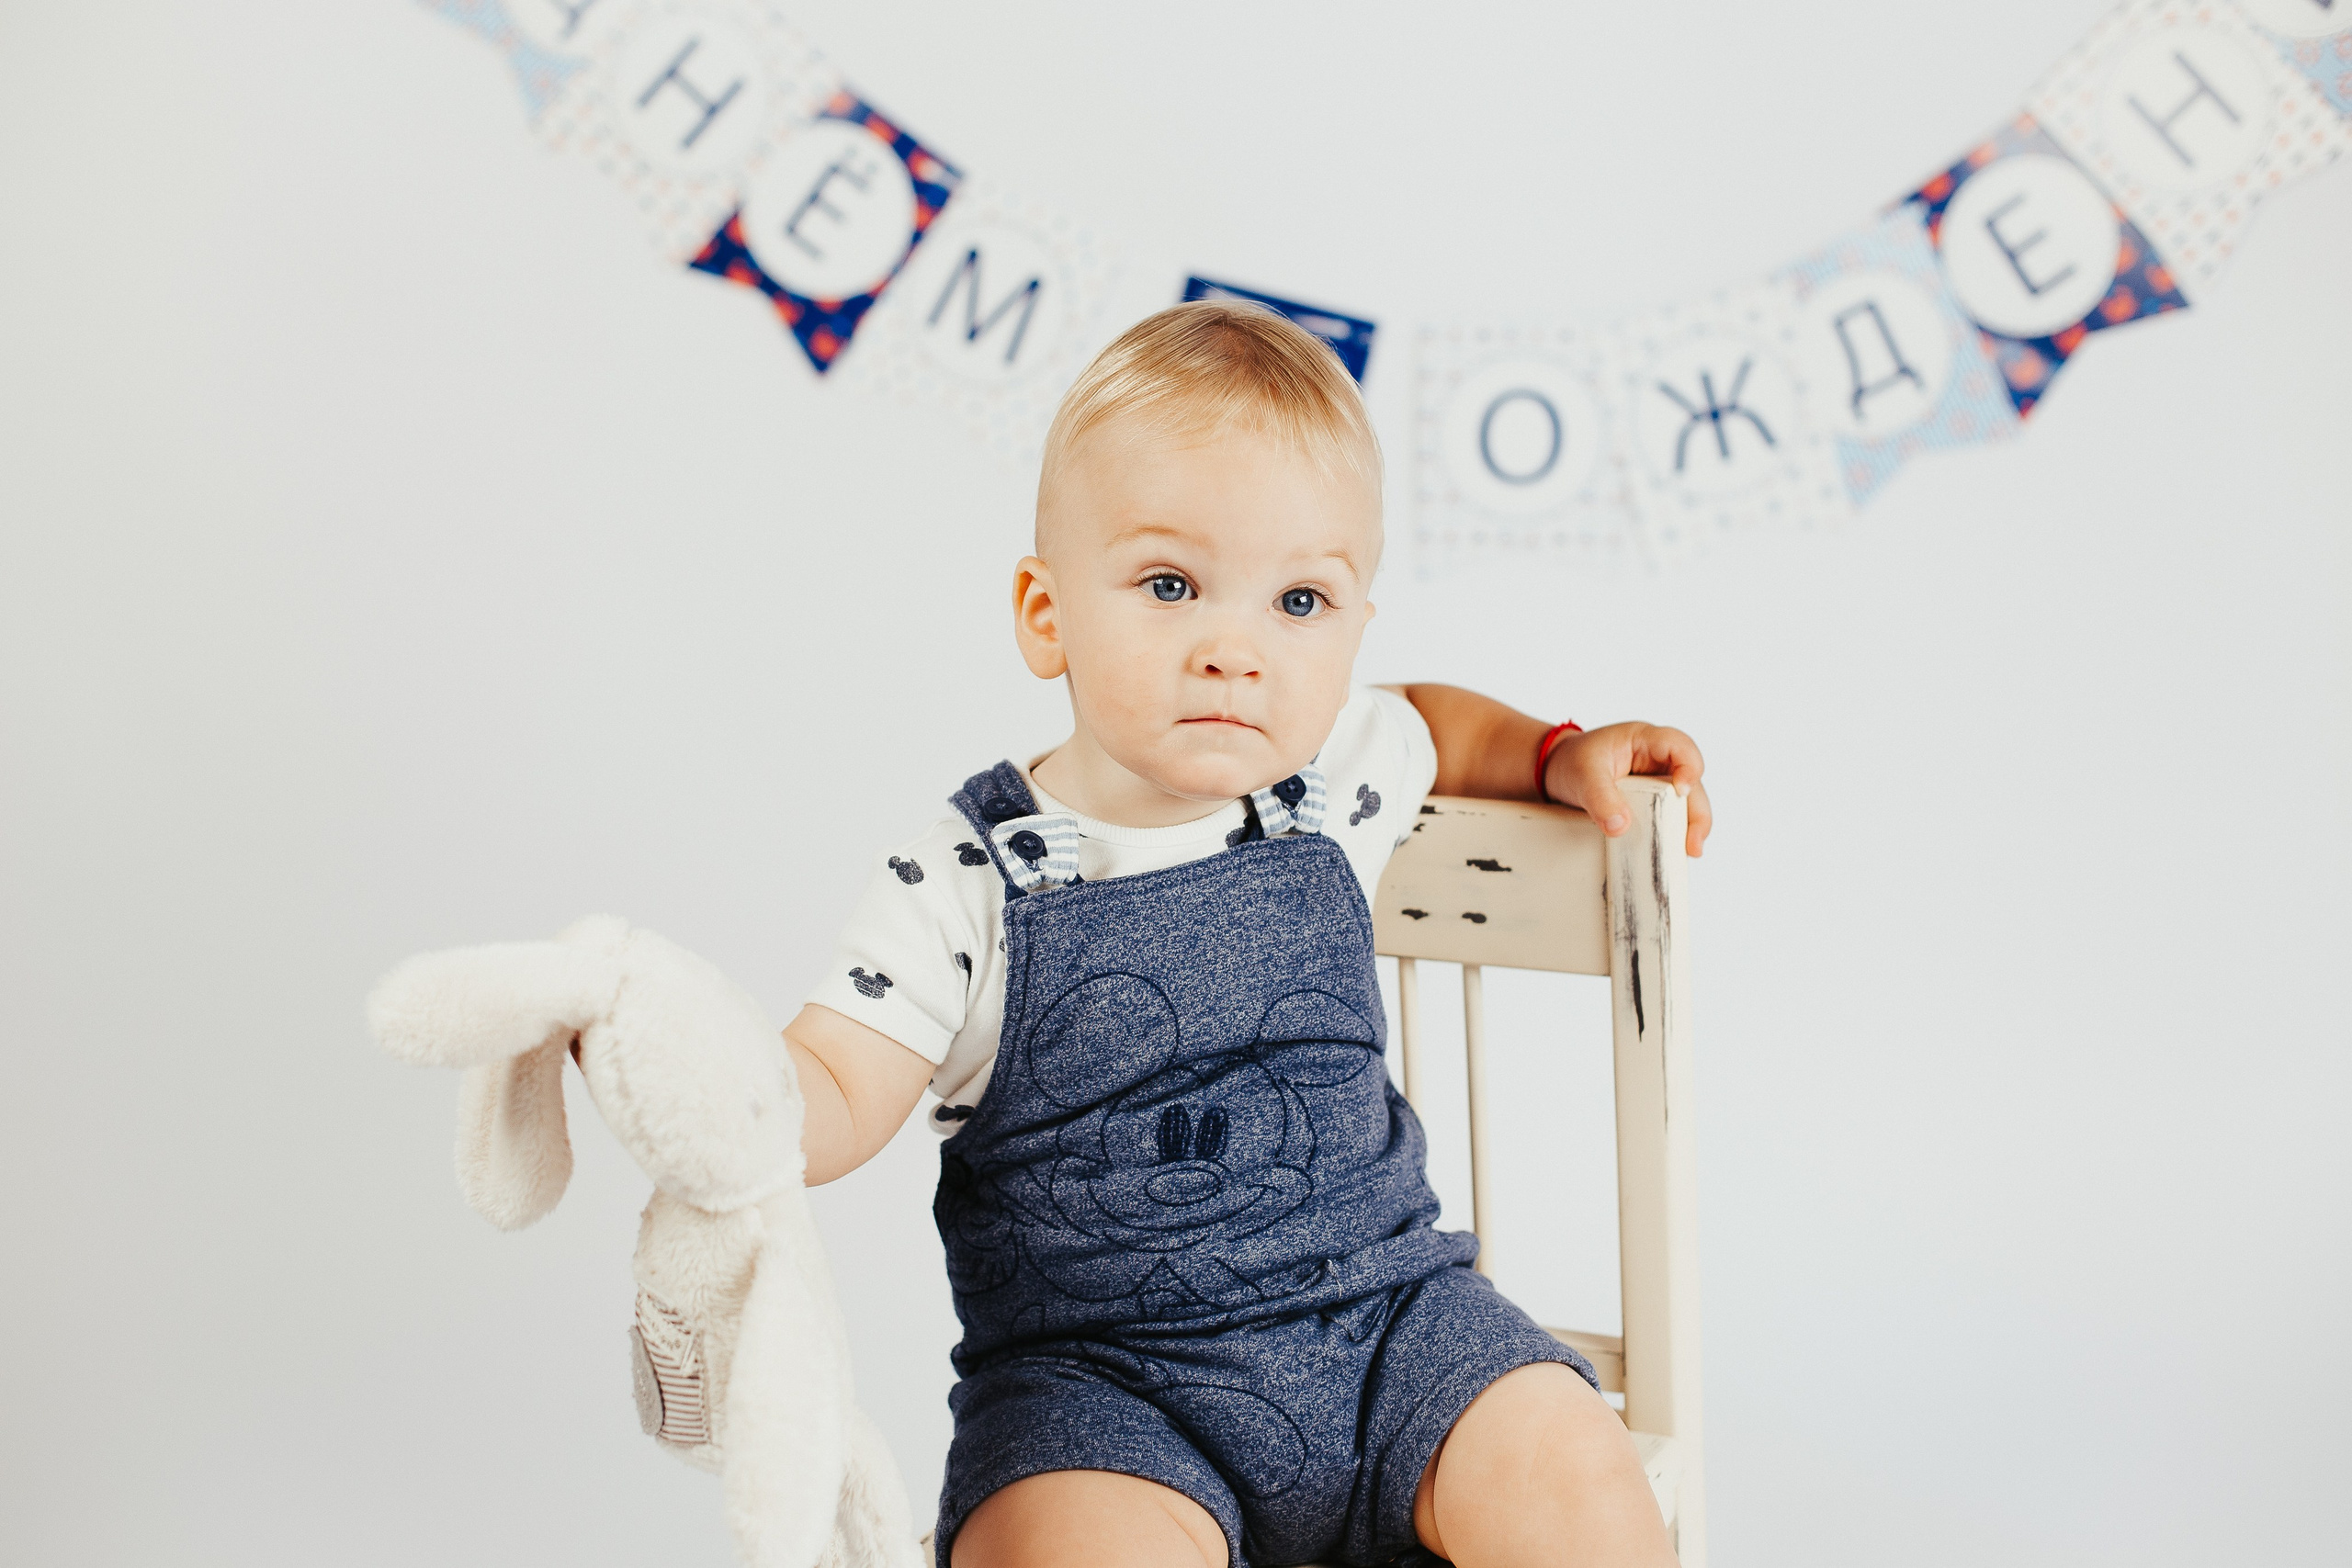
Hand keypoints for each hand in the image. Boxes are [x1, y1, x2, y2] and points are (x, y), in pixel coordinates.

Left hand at [1541, 722, 1711, 857]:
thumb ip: (1599, 797)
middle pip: (1692, 782)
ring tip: (1689, 852)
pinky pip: (1670, 816)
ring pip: (1686, 803)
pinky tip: (1674, 852)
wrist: (1557, 772)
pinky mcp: (1652, 803)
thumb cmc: (1572, 762)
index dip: (1689, 767)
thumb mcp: (1582, 775)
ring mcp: (1658, 782)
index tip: (1681, 791)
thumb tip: (1621, 827)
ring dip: (1690, 827)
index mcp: (1645, 740)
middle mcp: (1659, 760)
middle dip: (1697, 813)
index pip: (1679, 746)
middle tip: (1693, 844)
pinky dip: (1674, 833)